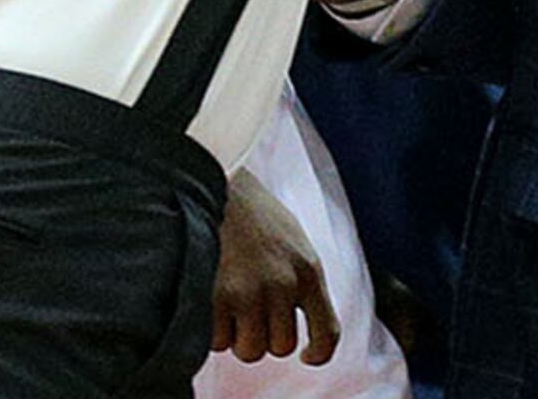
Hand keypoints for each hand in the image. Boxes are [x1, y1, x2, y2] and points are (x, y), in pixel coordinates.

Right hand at [212, 168, 340, 365]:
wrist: (212, 181)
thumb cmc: (250, 213)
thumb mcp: (291, 241)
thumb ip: (299, 280)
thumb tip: (298, 325)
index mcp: (308, 270)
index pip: (327, 333)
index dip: (318, 353)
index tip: (306, 356)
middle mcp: (283, 285)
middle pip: (280, 347)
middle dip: (264, 334)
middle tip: (250, 308)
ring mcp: (247, 293)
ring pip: (249, 350)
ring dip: (237, 335)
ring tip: (228, 303)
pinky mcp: (213, 297)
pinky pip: (217, 341)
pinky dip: (211, 329)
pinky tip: (209, 299)